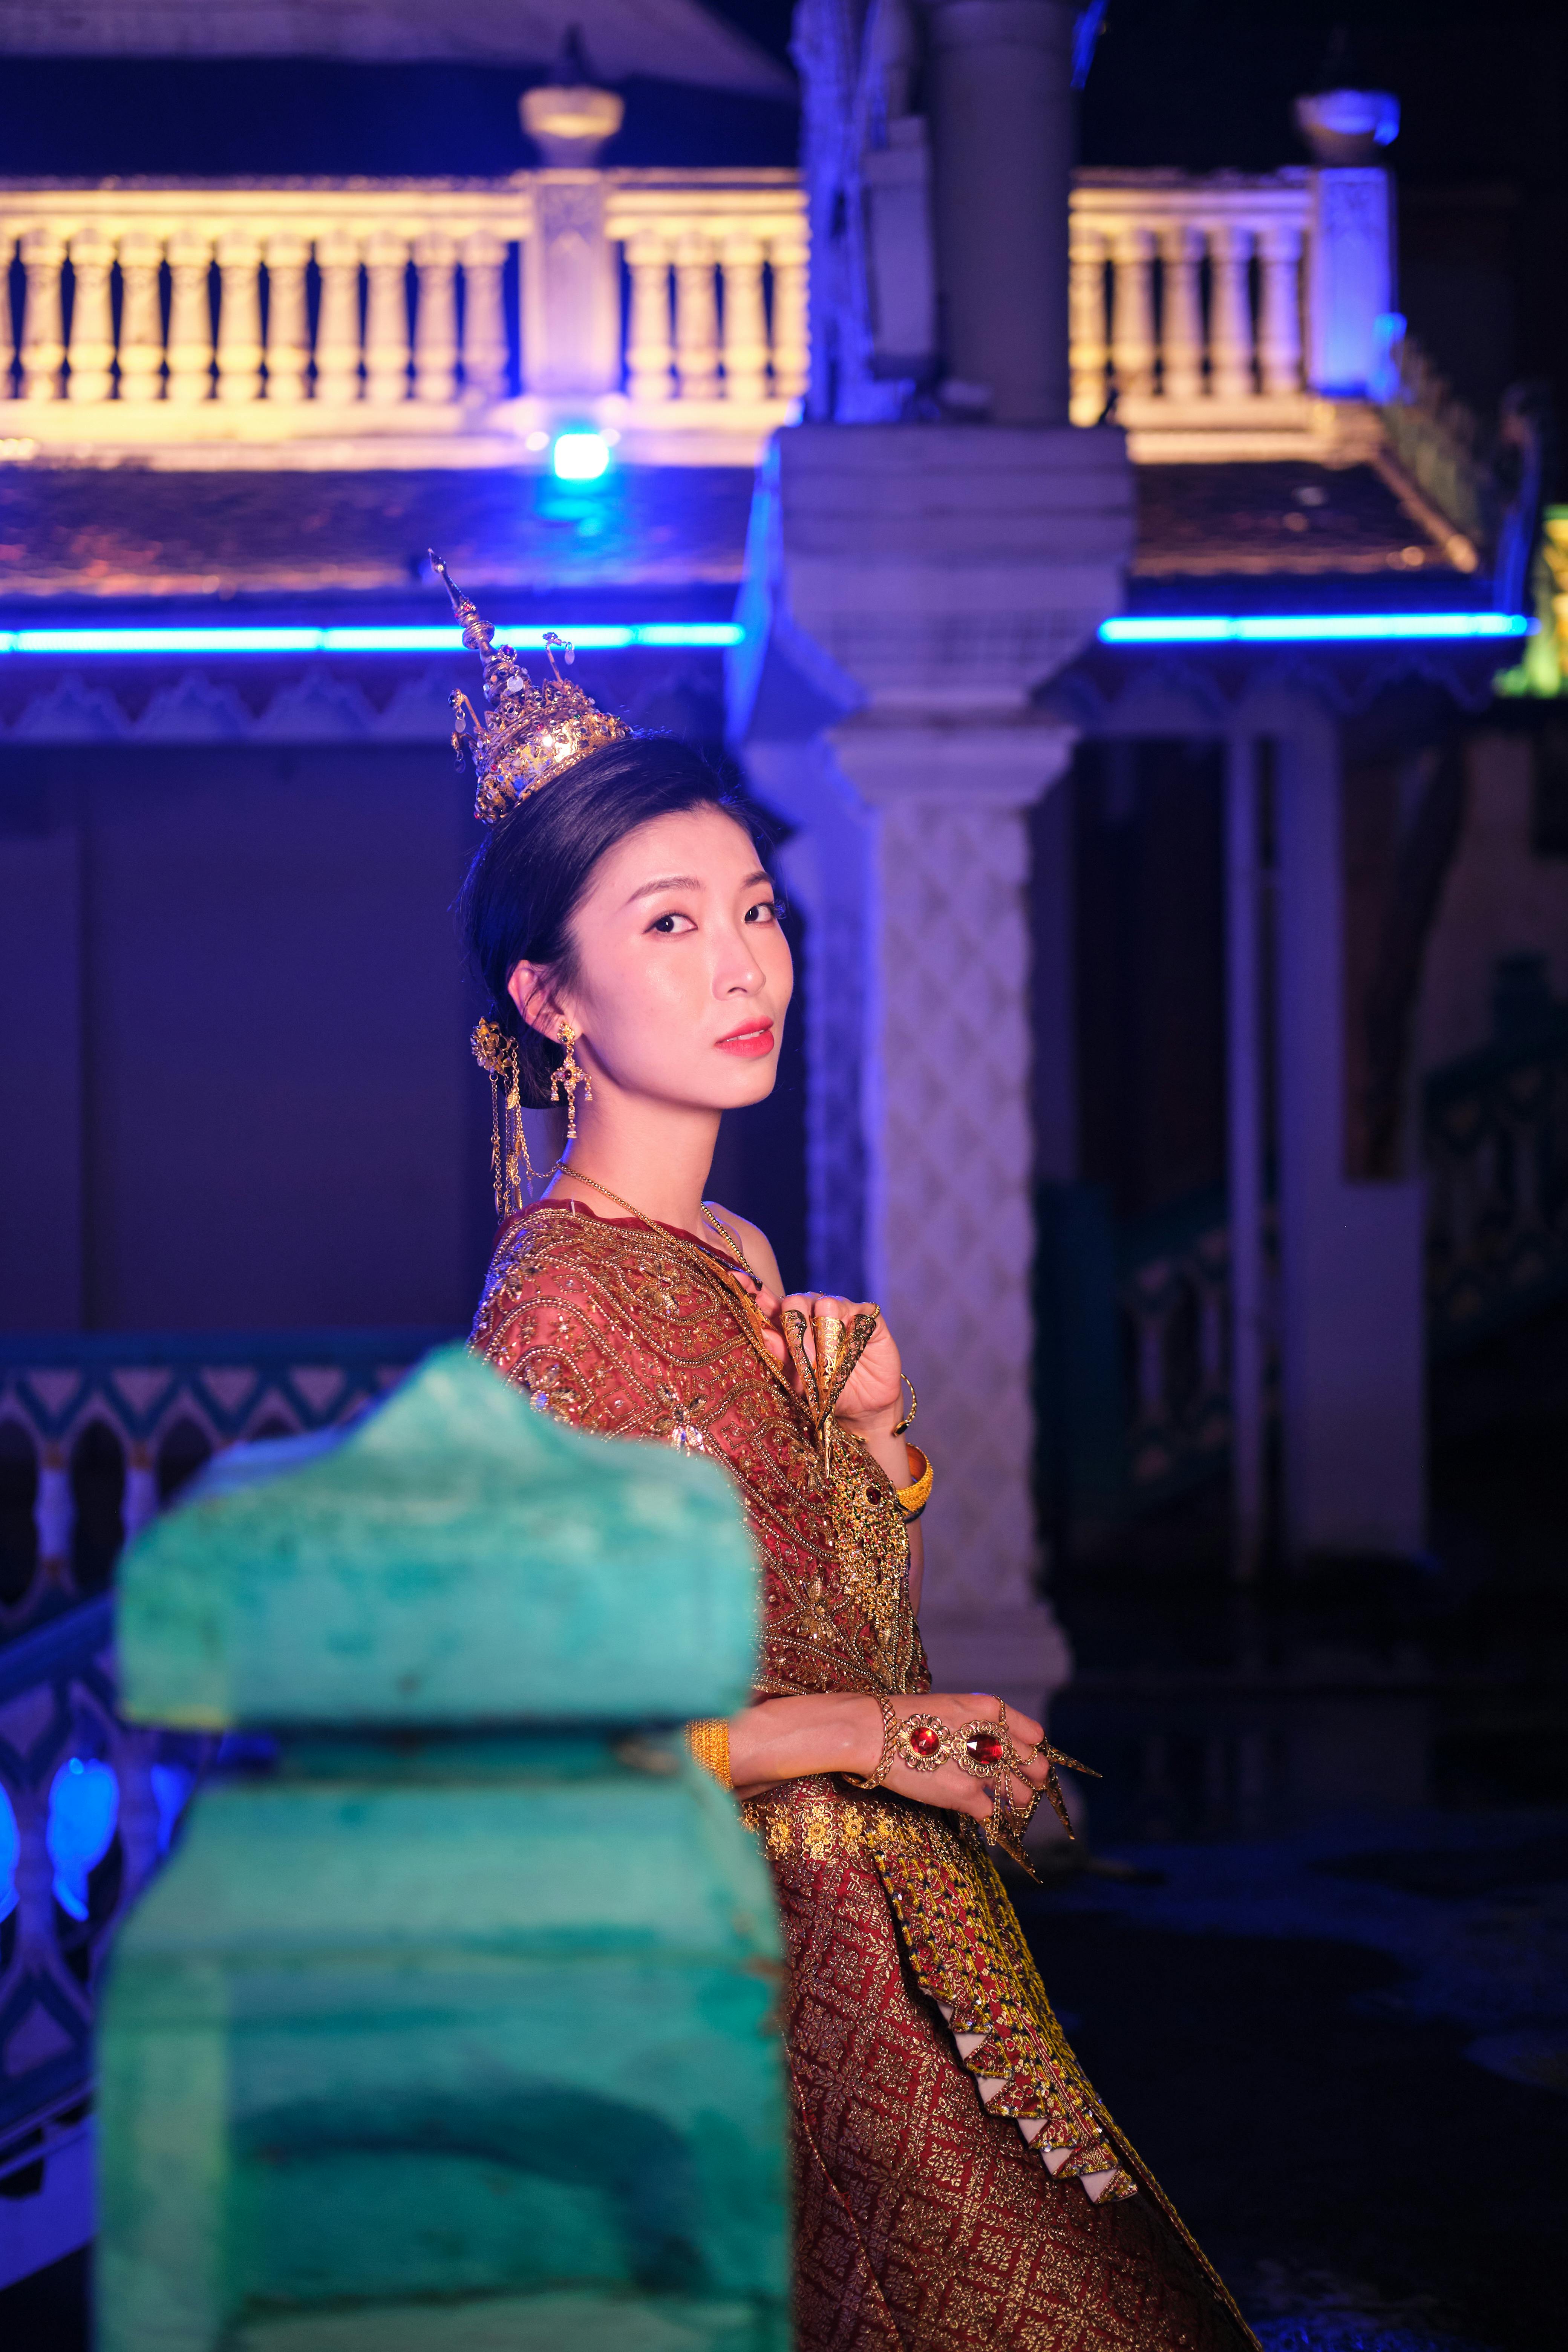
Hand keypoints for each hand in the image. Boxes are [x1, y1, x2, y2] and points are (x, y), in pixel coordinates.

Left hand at [751, 1289, 904, 1438]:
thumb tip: (764, 1335)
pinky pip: (856, 1312)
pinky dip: (851, 1334)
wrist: (862, 1409)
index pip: (768, 1302)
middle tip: (803, 1359)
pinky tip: (853, 1351)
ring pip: (825, 1304)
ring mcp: (842, 1310)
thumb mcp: (799, 1381)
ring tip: (830, 1364)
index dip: (752, 1289)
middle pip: (794, 1300)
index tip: (734, 1277)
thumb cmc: (825, 1392)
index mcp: (791, 1325)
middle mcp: (814, 1311)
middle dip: (795, 1330)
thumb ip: (781, 1358)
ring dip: (825, 1337)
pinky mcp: (869, 1316)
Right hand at [855, 1691, 1051, 1825]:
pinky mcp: (966, 1795)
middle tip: (1022, 1787)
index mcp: (990, 1710)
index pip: (1034, 1736)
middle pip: (1036, 1767)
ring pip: (1021, 1795)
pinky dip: (990, 1817)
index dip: (1032, 1751)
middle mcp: (993, 1737)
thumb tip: (992, 1744)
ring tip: (1005, 1803)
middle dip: (1032, 1779)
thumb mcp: (951, 1707)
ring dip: (1015, 1801)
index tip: (1025, 1760)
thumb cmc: (905, 1717)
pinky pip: (993, 1814)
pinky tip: (983, 1815)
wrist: (873, 1732)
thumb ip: (978, 1724)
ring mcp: (982, 1768)